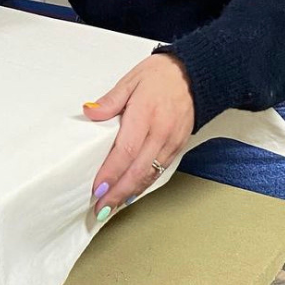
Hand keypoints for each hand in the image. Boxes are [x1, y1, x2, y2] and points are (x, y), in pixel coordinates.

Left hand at [83, 54, 195, 217]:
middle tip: (101, 209)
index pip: (126, 151)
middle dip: (118, 193)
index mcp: (145, 115)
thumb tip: (90, 112)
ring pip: (149, 175)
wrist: (194, 75)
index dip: (111, 172)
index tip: (98, 188)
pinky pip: (160, 171)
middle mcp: (160, 133)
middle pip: (137, 170)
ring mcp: (171, 142)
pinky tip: (132, 193)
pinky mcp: (178, 147)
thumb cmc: (160, 76)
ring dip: (130, 193)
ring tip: (113, 207)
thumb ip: (110, 100)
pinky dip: (145, 184)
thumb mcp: (130, 80)